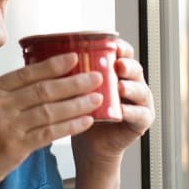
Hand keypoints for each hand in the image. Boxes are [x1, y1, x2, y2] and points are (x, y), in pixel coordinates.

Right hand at [0, 53, 102, 188]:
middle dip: (73, 82)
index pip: (26, 73)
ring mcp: (6, 126)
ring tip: (97, 98)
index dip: (53, 65)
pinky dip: (70, 125)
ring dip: (77, 103)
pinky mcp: (15, 146)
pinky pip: (49, 132)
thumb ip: (5, 95)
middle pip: (43, 89)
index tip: (74, 59)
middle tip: (95, 77)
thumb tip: (38, 81)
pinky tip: (85, 121)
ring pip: (50, 110)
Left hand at [71, 38, 154, 167]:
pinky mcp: (141, 121)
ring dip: (131, 88)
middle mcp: (130, 83)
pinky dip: (131, 112)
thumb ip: (72, 73)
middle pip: (134, 68)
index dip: (120, 48)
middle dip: (127, 65)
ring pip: (140, 90)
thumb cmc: (81, 111)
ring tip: (120, 87)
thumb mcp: (75, 88)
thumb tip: (48, 54)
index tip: (112, 45)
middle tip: (118, 65)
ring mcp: (139, 102)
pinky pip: (140, 115)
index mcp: (116, 71)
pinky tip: (121, 111)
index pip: (123, 53)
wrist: (88, 143)